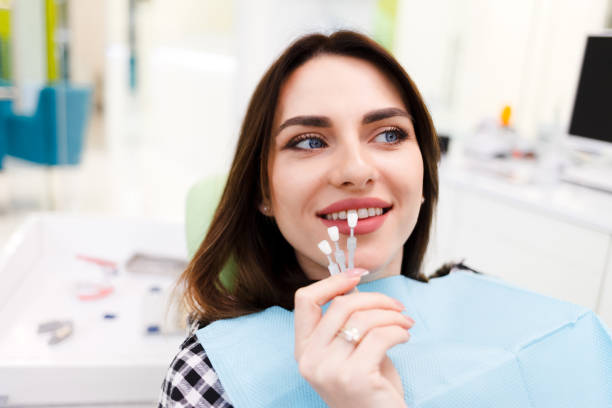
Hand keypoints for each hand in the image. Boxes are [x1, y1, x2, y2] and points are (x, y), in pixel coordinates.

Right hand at [294, 268, 413, 407]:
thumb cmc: (368, 387)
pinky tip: (405, 337)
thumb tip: (354, 283)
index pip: (305, 300)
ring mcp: (330, 370)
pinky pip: (380, 336)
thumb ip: (345, 322)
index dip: (332, 281)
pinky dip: (398, 331)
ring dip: (391, 315)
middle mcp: (310, 360)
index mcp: (304, 350)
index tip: (357, 274)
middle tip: (397, 306)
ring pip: (362, 319)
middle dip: (375, 298)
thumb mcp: (349, 351)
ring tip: (405, 323)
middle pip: (340, 305)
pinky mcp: (355, 377)